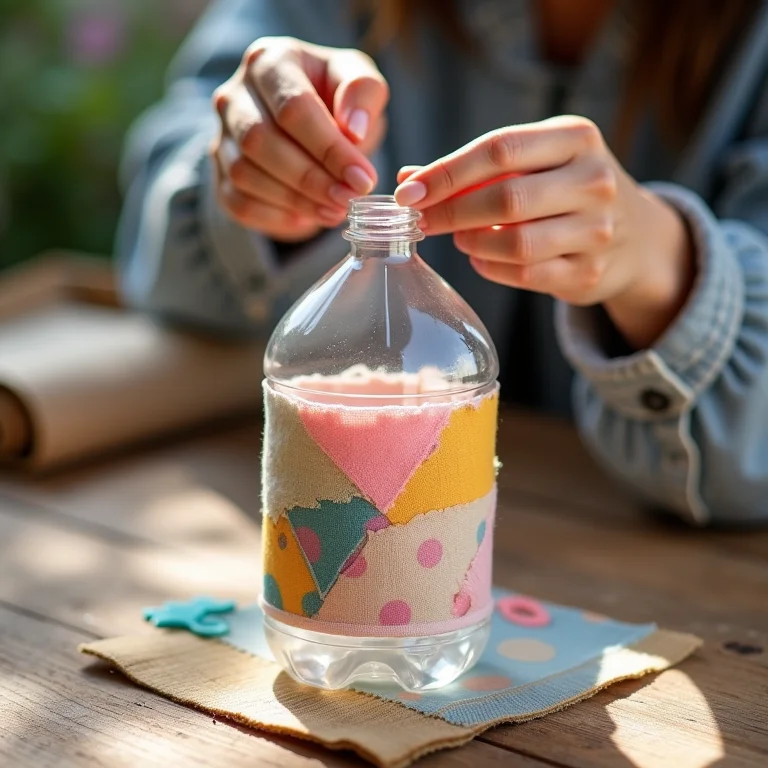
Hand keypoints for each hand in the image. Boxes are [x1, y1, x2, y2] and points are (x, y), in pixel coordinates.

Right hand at [212, 37, 388, 242]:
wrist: (313, 126)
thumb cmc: (338, 100)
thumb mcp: (361, 82)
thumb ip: (363, 92)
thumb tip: (354, 129)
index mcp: (268, 62)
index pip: (293, 107)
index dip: (329, 149)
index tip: (362, 178)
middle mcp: (233, 96)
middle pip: (260, 142)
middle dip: (310, 178)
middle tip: (348, 199)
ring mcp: (222, 137)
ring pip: (245, 175)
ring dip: (295, 201)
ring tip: (334, 210)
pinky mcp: (220, 175)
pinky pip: (239, 203)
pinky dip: (276, 217)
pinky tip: (309, 217)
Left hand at [395, 117, 693, 347]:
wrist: (637, 236)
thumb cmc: (568, 189)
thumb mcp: (537, 161)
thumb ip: (477, 167)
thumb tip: (408, 177)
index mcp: (577, 139)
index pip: (500, 149)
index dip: (447, 172)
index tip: (408, 191)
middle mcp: (594, 181)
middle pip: (506, 198)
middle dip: (451, 212)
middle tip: (421, 221)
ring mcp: (598, 231)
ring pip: (516, 243)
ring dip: (473, 242)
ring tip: (459, 237)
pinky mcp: (589, 273)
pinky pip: (525, 275)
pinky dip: (491, 268)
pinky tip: (480, 258)